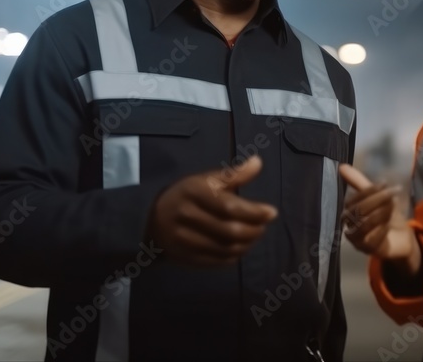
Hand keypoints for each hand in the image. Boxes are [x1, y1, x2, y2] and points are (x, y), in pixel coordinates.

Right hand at [148, 156, 277, 266]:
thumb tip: (258, 162)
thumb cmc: (186, 196)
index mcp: (193, 193)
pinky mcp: (187, 258)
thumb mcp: (205, 180)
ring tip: (254, 235)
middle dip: (254, 230)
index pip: (229, 207)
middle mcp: (187, 217)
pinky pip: (218, 260)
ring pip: (226, 248)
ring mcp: (185, 240)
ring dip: (247, 244)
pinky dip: (235, 255)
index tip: (271, 212)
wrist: (150, 220)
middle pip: (230, 230)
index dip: (254, 212)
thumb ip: (233, 174)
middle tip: (263, 226)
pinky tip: (241, 247)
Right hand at [339, 164, 420, 275]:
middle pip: (356, 212)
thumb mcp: (377, 197)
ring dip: (380, 214)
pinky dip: (381, 230)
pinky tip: (390, 224)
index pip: (352, 200)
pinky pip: (371, 240)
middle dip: (375, 200)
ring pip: (363, 226)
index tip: (385, 183)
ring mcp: (357, 240)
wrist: (402, 238)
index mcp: (348, 212)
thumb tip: (341, 166)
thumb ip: (360, 183)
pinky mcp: (367, 250)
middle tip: (392, 193)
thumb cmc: (386, 215)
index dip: (368, 191)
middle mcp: (349, 226)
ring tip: (393, 207)